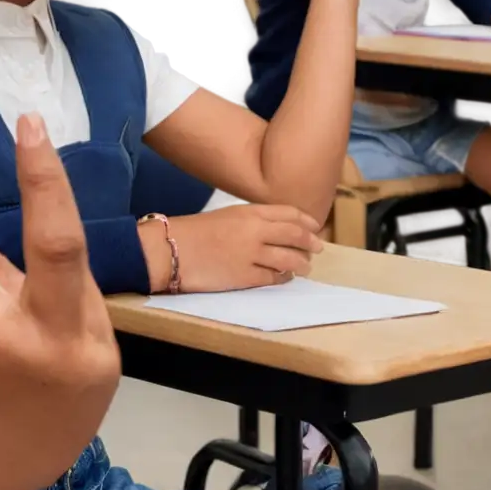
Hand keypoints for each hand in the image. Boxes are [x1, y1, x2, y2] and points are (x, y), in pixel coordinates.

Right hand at [139, 204, 323, 293]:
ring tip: (305, 266)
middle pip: (294, 235)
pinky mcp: (245, 277)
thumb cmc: (194, 231)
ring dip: (301, 263)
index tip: (315, 226)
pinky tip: (285, 277)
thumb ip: (249, 219)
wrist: (172, 249)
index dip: (305, 220)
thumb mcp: (224, 214)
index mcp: (249, 212)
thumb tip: (272, 227)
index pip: (287, 213)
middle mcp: (255, 231)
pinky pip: (273, 278)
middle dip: (310, 242)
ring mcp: (251, 254)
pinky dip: (283, 277)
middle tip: (318, 247)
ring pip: (289, 258)